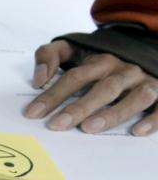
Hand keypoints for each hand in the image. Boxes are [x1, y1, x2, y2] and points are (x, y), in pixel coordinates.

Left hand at [23, 40, 156, 135]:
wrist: (142, 48)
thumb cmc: (99, 58)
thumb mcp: (72, 49)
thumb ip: (49, 55)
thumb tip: (38, 78)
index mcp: (100, 61)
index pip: (75, 77)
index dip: (53, 95)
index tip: (33, 113)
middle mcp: (124, 71)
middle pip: (103, 88)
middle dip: (79, 107)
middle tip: (57, 125)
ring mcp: (145, 82)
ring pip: (135, 97)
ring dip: (113, 113)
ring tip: (89, 128)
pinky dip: (153, 119)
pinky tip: (137, 131)